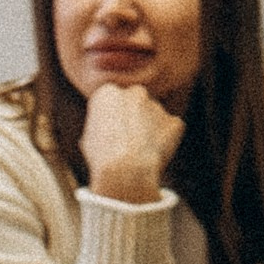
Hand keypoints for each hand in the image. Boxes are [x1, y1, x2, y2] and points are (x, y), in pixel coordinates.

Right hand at [82, 82, 186, 208]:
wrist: (125, 171)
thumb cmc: (102, 159)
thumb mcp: (89, 138)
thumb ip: (102, 126)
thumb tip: (107, 130)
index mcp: (109, 93)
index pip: (112, 102)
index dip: (113, 121)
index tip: (112, 136)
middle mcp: (134, 93)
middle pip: (135, 104)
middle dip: (134, 119)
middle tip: (129, 143)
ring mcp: (157, 106)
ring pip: (154, 117)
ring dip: (150, 131)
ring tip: (140, 155)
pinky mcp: (174, 121)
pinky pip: (171, 131)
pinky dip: (166, 142)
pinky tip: (155, 156)